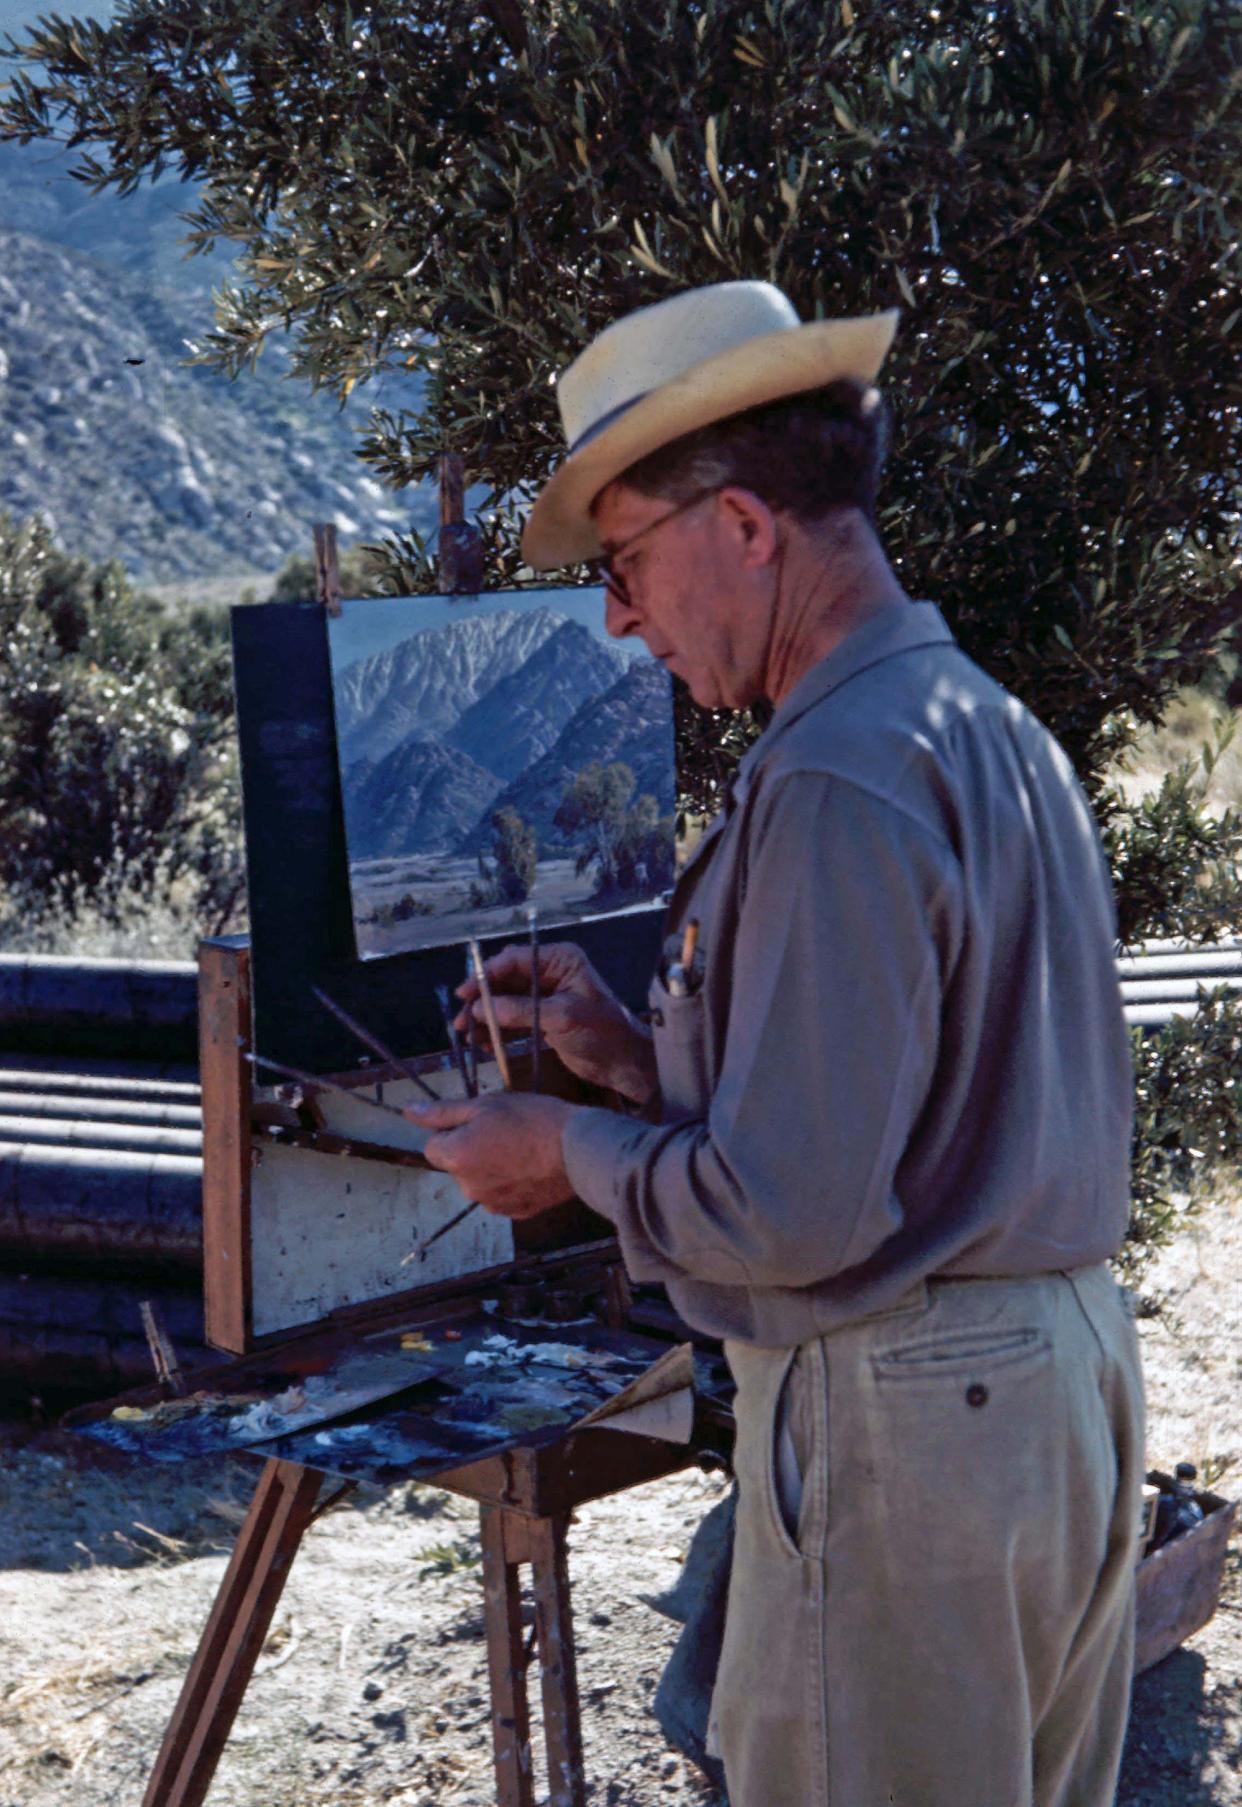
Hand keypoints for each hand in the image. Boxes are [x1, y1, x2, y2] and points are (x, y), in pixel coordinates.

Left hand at [406, 1093, 575, 1217]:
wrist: (578, 1149)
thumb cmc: (531, 1119)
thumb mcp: (485, 1105)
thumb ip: (442, 1112)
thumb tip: (407, 1112)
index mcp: (455, 1157)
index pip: (433, 1146)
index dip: (453, 1131)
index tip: (481, 1122)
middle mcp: (467, 1187)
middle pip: (457, 1165)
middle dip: (472, 1150)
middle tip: (505, 1132)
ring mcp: (492, 1204)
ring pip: (479, 1180)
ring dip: (491, 1167)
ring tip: (523, 1149)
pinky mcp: (516, 1213)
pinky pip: (501, 1195)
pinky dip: (510, 1183)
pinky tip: (531, 1167)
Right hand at [457, 940, 656, 1104]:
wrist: (623, 1063)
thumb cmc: (602, 1032)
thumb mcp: (561, 1017)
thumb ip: (520, 1010)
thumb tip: (480, 1009)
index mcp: (560, 960)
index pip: (515, 960)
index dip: (486, 975)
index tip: (465, 994)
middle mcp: (550, 973)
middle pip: (505, 980)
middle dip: (482, 1001)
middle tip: (462, 1022)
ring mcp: (545, 995)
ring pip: (505, 1001)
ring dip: (487, 1019)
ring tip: (471, 1039)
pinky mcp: (543, 1018)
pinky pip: (513, 1019)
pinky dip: (499, 1032)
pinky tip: (487, 1047)